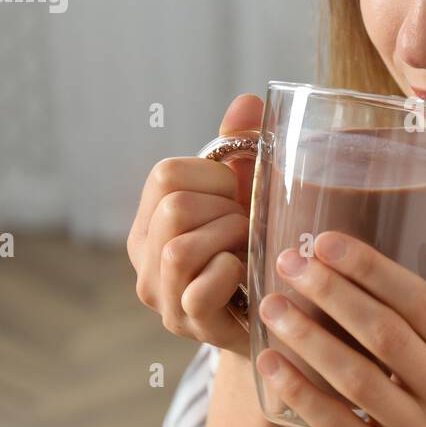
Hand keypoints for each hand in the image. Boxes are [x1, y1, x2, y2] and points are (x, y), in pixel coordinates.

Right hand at [126, 93, 260, 356]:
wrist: (281, 313)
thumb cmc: (260, 246)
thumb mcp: (251, 192)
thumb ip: (243, 147)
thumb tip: (247, 101)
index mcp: (151, 216)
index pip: (166, 174)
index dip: (213, 177)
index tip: (236, 196)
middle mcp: (144, 256)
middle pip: (174, 208)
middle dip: (225, 209)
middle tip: (247, 226)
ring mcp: (162, 295)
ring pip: (179, 248)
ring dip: (228, 239)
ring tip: (247, 246)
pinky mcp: (189, 325)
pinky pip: (200, 290)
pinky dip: (231, 273)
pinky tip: (245, 273)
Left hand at [252, 231, 425, 426]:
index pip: (421, 303)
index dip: (372, 270)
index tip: (326, 242)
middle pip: (386, 334)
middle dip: (333, 293)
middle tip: (290, 263)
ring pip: (358, 378)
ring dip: (309, 337)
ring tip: (273, 306)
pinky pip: (340, 426)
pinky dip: (302, 393)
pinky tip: (272, 363)